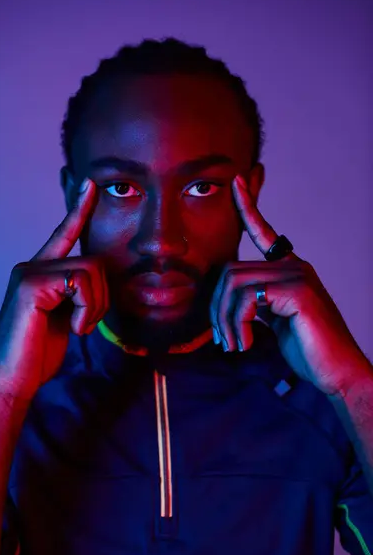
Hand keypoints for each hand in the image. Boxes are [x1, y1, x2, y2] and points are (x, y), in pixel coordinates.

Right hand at [0, 178, 108, 401]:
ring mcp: (29, 273)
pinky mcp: (31, 285)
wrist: (16, 379)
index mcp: (41, 272)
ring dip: (95, 306)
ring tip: (78, 326)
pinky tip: (73, 328)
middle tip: (85, 323)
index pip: (64, 234)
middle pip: (94, 261)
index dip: (78, 208)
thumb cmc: (39, 352)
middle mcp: (32, 266)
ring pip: (91, 270)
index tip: (89, 184)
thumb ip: (78, 293)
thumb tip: (99, 281)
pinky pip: (80, 282)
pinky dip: (86, 309)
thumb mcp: (67, 316)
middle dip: (101, 297)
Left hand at [210, 175, 371, 396]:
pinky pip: (246, 298)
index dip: (248, 207)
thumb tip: (228, 299)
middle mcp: (294, 265)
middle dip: (216, 308)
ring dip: (225, 319)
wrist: (338, 373)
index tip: (237, 181)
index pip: (265, 232)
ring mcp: (298, 275)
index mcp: (289, 269)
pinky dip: (238, 324)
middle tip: (222, 338)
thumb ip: (256, 302)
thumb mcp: (275, 320)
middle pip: (230, 269)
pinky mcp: (298, 291)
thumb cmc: (307, 348)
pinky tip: (247, 343)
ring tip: (234, 344)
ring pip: (234, 283)